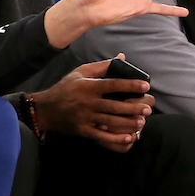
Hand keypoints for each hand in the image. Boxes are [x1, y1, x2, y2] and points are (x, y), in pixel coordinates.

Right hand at [33, 58, 153, 151]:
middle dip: (134, 108)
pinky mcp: (83, 130)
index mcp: (88, 86)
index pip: (113, 84)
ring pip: (111, 121)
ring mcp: (85, 117)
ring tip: (142, 122)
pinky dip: (115, 138)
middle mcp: (87, 102)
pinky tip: (128, 137)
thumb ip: (102, 66)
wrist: (46, 109)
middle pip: (115, 105)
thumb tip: (122, 57)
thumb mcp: (80, 72)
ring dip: (128, 123)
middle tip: (148, 109)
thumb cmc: (65, 88)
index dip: (130, 85)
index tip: (145, 86)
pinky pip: (101, 135)